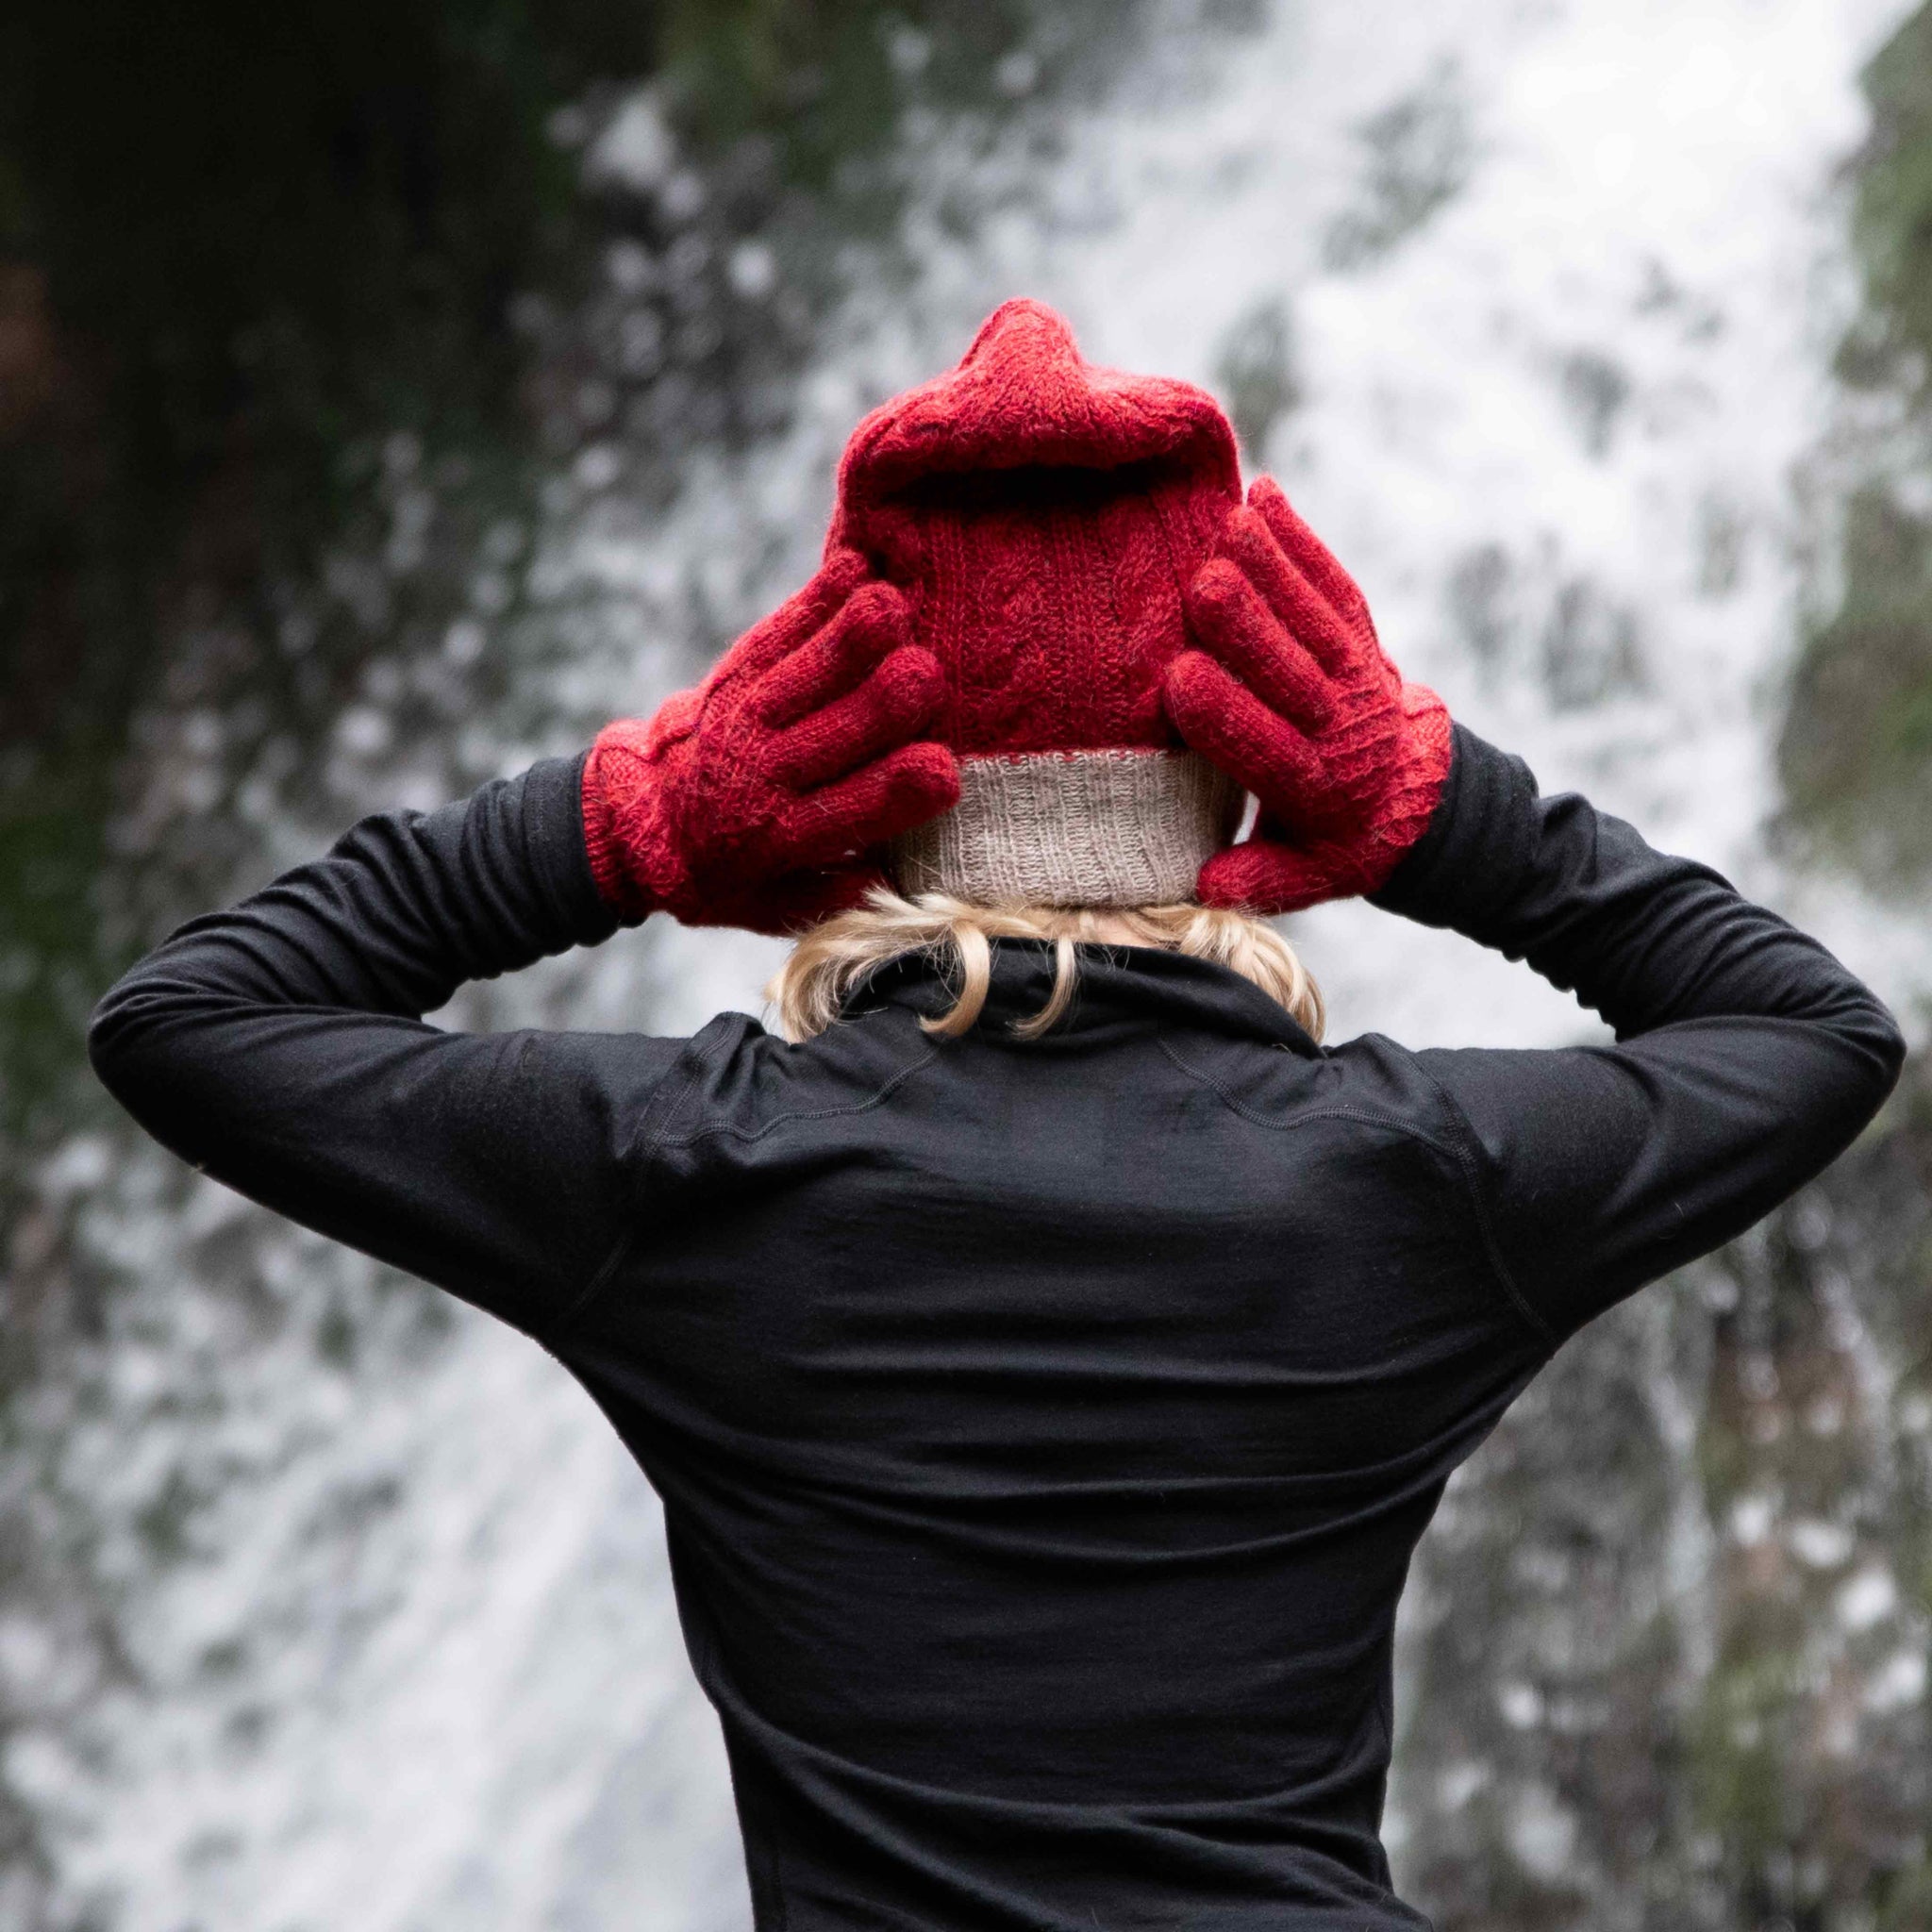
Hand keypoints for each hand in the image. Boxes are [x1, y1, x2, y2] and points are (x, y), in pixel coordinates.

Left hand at [582, 550, 958, 933]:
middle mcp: (768, 773)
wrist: (636, 824)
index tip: (945, 773)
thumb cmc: (727, 873)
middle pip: (841, 730)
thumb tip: (898, 879)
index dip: (903, 791)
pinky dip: (818, 601)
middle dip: (888, 704)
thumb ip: (836, 895)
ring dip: (851, 639)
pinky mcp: (738, 676)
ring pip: (810, 671)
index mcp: (787, 835)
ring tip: (892, 610)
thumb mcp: (773, 908)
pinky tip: (855, 571)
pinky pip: (781, 631)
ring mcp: (750, 717)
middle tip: (927, 680)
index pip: (855, 810)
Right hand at [1162, 478, 1450, 913]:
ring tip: (1232, 527)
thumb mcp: (1303, 877)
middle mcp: (1335, 723)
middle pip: (1289, 671)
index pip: (1263, 749)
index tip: (1179, 684)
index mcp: (1311, 787)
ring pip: (1312, 615)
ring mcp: (1353, 671)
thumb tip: (1203, 887)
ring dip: (1274, 568)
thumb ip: (1255, 877)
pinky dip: (1301, 538)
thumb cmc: (1334, 839)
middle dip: (1250, 630)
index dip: (1224, 716)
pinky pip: (1331, 580)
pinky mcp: (1359, 632)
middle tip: (1206, 590)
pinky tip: (1265, 495)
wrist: (1419, 799)